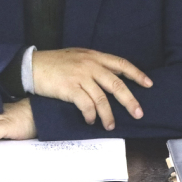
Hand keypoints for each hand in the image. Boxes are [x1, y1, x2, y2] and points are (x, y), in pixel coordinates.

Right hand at [32, 48, 151, 130]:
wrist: (32, 65)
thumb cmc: (54, 63)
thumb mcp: (77, 57)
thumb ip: (93, 64)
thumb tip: (110, 76)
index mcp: (93, 56)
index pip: (121, 64)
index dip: (136, 74)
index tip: (149, 84)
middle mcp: (90, 65)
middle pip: (116, 84)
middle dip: (130, 100)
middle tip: (138, 113)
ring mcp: (80, 76)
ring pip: (102, 98)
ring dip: (108, 115)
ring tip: (110, 125)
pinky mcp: (70, 88)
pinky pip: (86, 105)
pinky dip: (90, 115)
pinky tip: (90, 120)